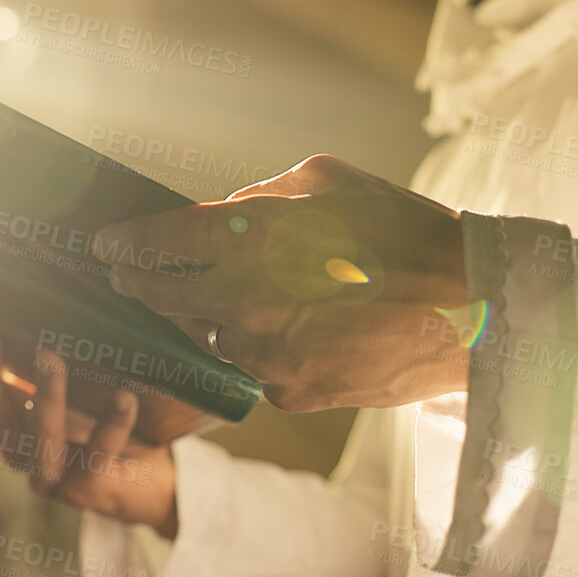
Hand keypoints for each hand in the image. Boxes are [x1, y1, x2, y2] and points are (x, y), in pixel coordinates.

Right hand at [0, 323, 178, 539]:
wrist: (146, 478)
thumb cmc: (100, 420)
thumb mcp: (67, 383)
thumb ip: (34, 357)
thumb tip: (14, 303)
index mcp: (6, 418)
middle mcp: (18, 447)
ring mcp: (49, 473)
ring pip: (40, 438)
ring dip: (45, 396)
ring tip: (50, 357)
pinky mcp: (88, 488)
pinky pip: (98, 455)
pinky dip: (112, 425)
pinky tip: (124, 396)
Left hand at [93, 154, 471, 412]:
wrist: (472, 310)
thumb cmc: (404, 230)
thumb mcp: (327, 182)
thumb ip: (259, 198)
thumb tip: (218, 218)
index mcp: (252, 240)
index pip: (158, 243)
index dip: (123, 243)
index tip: (105, 244)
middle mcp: (247, 302)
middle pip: (164, 297)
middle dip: (139, 283)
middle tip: (124, 274)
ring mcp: (266, 356)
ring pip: (211, 337)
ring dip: (210, 318)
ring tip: (230, 299)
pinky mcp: (289, 393)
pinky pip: (255, 368)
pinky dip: (261, 349)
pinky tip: (291, 330)